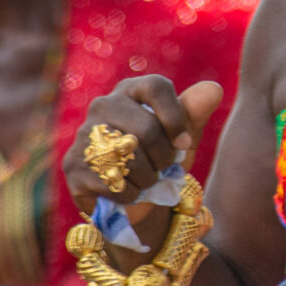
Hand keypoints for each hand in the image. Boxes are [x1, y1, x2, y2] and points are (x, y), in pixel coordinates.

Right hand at [60, 77, 223, 246]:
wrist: (137, 199)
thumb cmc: (162, 158)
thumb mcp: (184, 136)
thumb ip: (195, 113)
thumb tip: (213, 89)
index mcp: (132, 90)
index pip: (156, 87)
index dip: (176, 118)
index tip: (185, 143)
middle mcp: (103, 105)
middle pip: (146, 128)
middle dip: (164, 157)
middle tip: (165, 169)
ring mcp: (84, 134)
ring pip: (129, 158)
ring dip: (149, 179)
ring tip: (147, 181)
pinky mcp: (73, 165)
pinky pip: (113, 182)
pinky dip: (131, 194)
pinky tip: (128, 192)